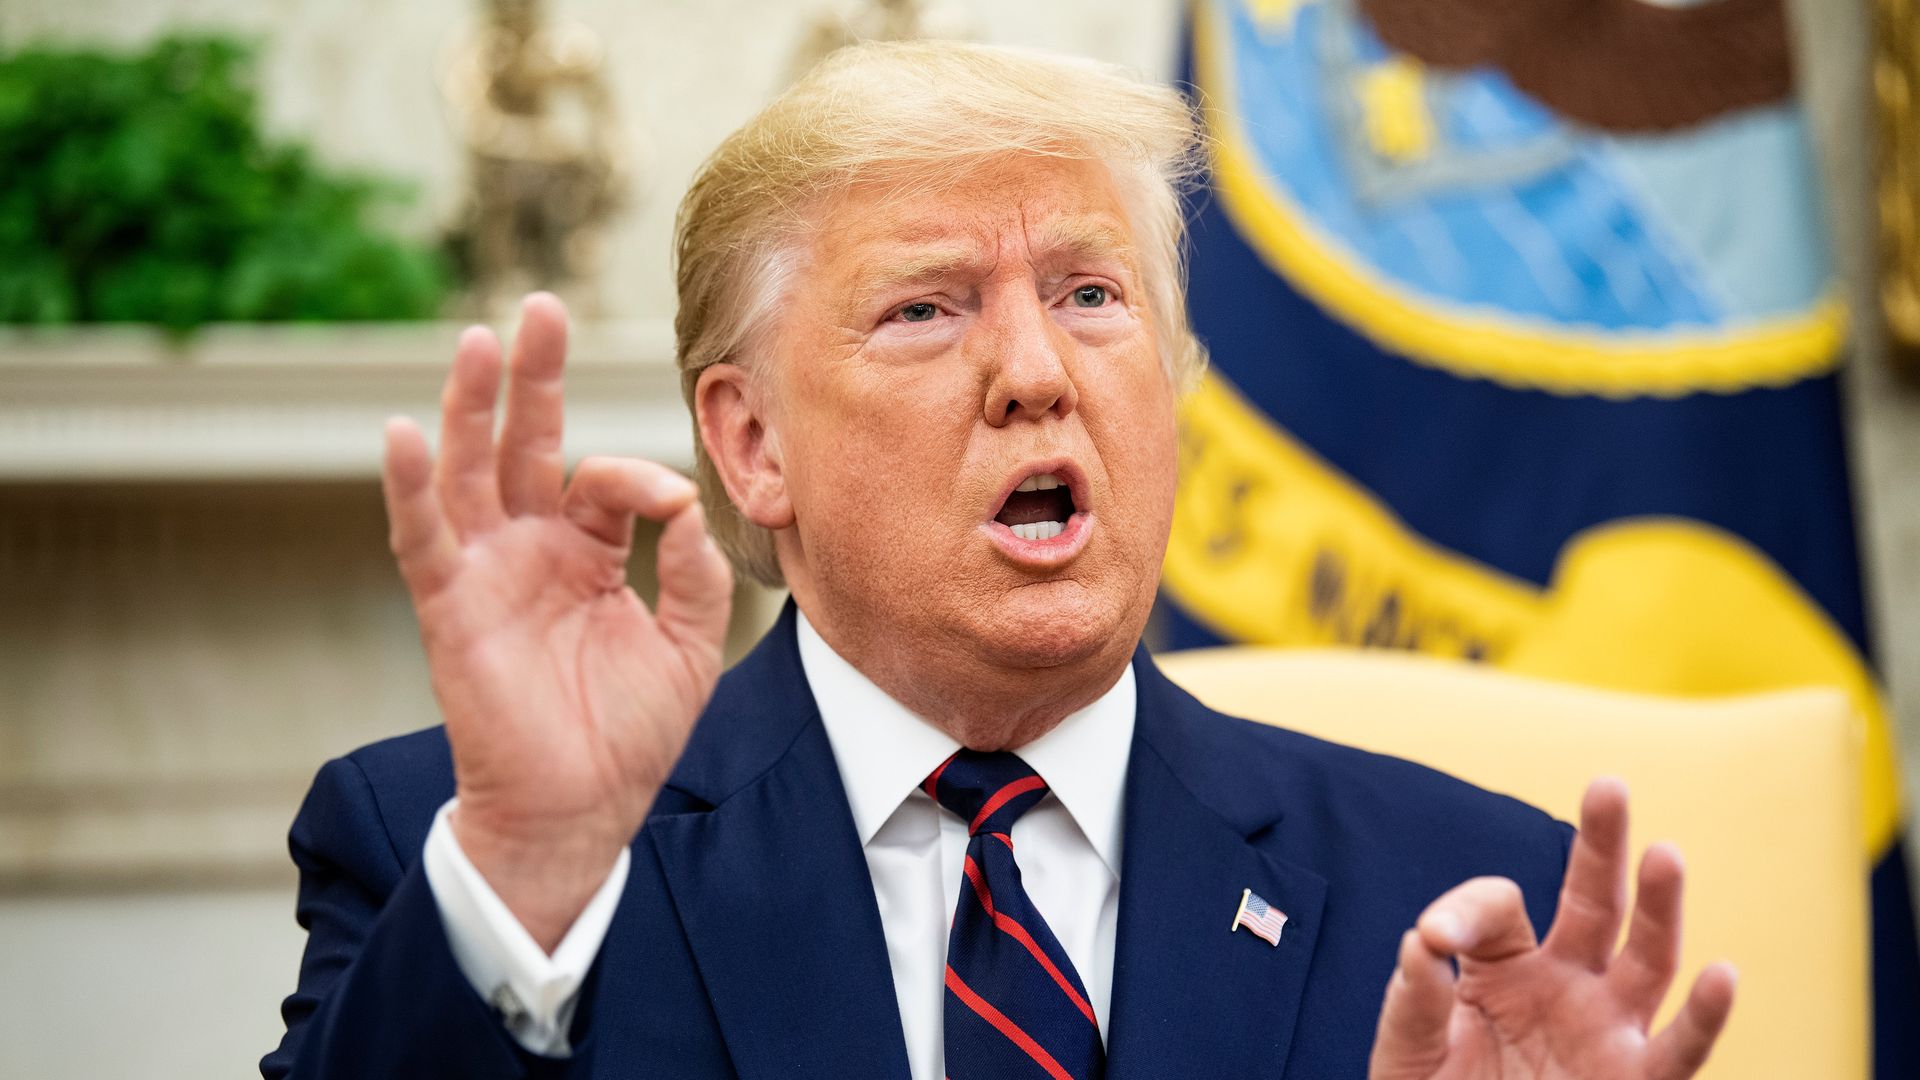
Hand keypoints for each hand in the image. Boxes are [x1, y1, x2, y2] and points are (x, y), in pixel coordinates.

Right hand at [381, 293, 733, 949]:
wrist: (581, 810)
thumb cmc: (629, 733)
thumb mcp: (688, 642)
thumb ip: (692, 568)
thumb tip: (681, 497)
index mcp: (586, 553)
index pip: (602, 480)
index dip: (638, 476)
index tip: (669, 501)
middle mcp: (530, 550)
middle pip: (524, 445)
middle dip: (533, 376)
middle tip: (544, 307)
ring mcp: (487, 572)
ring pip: (469, 471)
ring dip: (470, 406)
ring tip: (479, 338)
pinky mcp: (452, 607)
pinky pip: (422, 538)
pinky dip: (407, 486)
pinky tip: (401, 431)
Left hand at [1369, 779, 1736, 1079]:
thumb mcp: (1408, 1049)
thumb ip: (1414, 999)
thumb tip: (1421, 942)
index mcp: (1503, 963)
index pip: (1497, 905)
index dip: (1464, 911)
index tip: (1432, 940)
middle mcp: (1565, 982)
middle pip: (1594, 901)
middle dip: (1603, 844)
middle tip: (1608, 784)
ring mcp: (1605, 1027)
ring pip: (1647, 957)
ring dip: (1660, 908)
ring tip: (1664, 854)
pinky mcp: (1634, 1079)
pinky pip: (1678, 1048)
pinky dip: (1703, 1016)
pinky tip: (1722, 976)